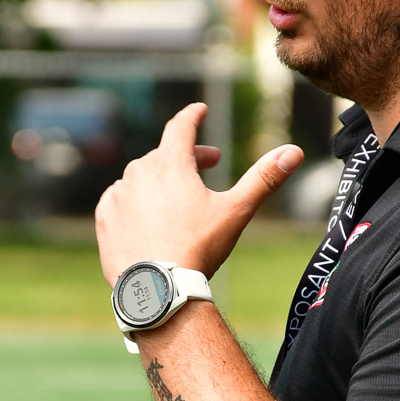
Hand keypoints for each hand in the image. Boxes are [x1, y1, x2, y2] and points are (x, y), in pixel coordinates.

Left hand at [95, 102, 302, 284]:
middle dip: (188, 156)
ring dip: (159, 179)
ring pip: (141, 176)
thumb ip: (264, 178)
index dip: (192, 116)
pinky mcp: (105, 218)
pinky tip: (146, 212)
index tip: (199, 110)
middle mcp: (139, 172)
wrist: (158, 290)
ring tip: (177, 194)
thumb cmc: (198, 248)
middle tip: (207, 165)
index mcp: (170, 164)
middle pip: (164, 154)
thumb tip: (294, 151)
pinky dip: (135, 199)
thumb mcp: (236, 212)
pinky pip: (120, 198)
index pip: (180, 127)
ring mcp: (119, 195)